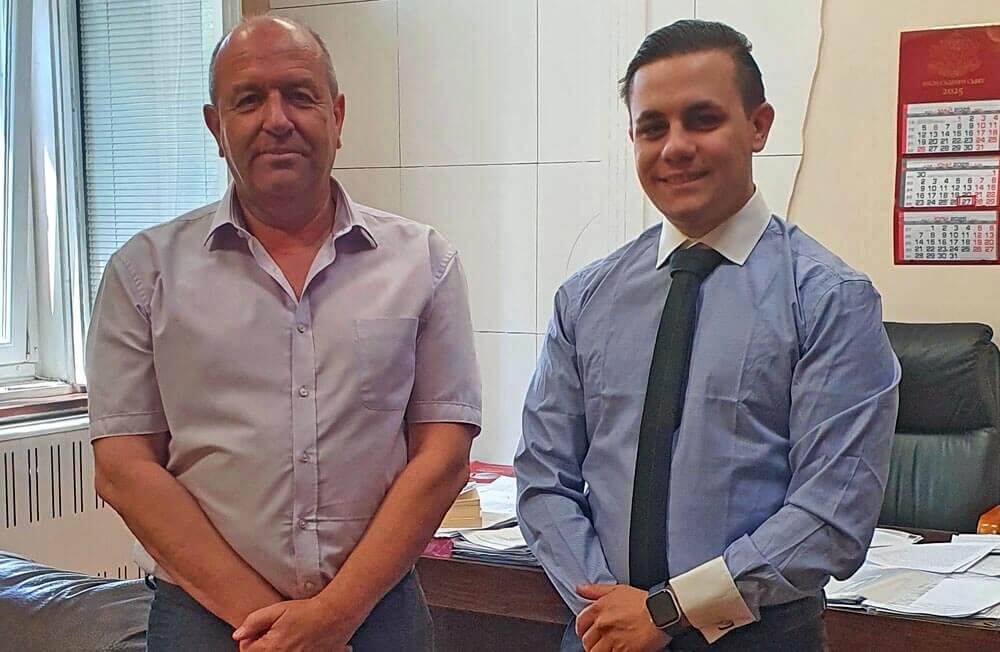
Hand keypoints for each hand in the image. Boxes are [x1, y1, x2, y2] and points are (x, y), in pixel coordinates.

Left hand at [233, 598, 358, 651]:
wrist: (335, 615)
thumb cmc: (308, 611)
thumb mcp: (278, 609)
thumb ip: (254, 621)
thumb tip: (237, 634)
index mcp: (272, 647)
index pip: (246, 651)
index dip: (250, 640)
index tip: (259, 633)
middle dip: (263, 647)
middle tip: (275, 635)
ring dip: (278, 649)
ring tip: (288, 639)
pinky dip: (295, 651)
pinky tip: (299, 645)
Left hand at [574, 584, 668, 651]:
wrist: (662, 612)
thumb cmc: (643, 601)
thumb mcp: (618, 589)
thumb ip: (596, 590)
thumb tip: (580, 589)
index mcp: (599, 609)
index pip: (580, 623)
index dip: (582, 629)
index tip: (586, 632)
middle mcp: (602, 624)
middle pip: (586, 641)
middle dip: (591, 643)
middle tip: (599, 642)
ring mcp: (612, 639)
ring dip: (600, 651)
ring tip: (608, 648)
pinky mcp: (622, 651)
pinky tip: (619, 650)